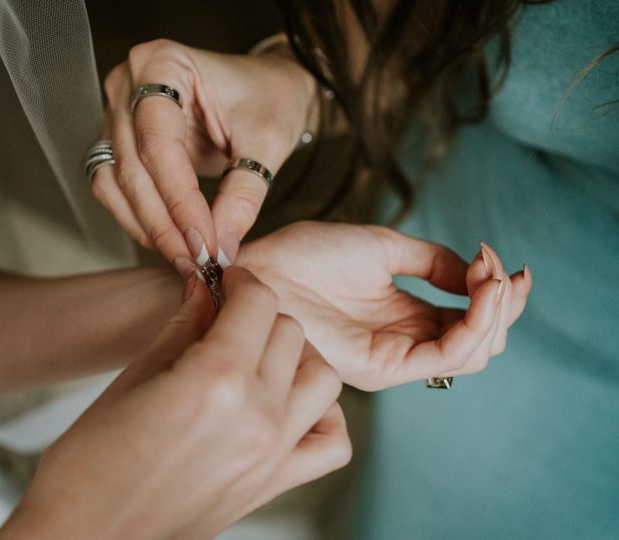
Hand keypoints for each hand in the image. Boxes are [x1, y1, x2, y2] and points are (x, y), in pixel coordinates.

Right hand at [0, 267, 349, 539]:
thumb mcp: (134, 376)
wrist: (89, 530)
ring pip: (323, 377)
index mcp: (214, 380)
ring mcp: (272, 453)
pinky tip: (287, 406)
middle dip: (261, 315)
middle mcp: (256, 415)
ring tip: (260, 359)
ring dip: (295, 358)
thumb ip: (183, 327)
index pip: (259, 301)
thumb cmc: (93, 460)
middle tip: (231, 320)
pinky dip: (321, 416)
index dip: (242, 282)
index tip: (227, 284)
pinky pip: (332, 442)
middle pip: (291, 333)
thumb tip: (207, 290)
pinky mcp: (275, 484)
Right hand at [94, 39, 315, 270]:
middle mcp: (129, 84)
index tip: (205, 243)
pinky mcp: (119, 142)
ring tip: (186, 257)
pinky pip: (114, 189)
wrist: (265, 91)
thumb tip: (221, 244)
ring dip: (147, 228)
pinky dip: (139, 220)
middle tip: (198, 260)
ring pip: (115, 183)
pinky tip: (169, 241)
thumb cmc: (268, 99)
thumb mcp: (267, 141)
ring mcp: (117, 113)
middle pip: (132, 167)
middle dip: (165, 223)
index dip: (180, 201)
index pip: (159, 143)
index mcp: (162, 63)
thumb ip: (244, 193)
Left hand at [239, 222, 532, 390]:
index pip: (468, 319)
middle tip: (504, 270)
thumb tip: (478, 272)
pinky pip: (444, 357)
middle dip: (504, 306)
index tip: (501, 260)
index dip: (496, 294)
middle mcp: (403, 340)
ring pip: (470, 354)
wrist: (263, 268)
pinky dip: (474, 326)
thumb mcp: (382, 247)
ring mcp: (393, 356)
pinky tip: (480, 292)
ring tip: (493, 277)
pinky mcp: (380, 367)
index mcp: (404, 313)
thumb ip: (432, 262)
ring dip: (495, 314)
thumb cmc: (307, 254)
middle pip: (479, 342)